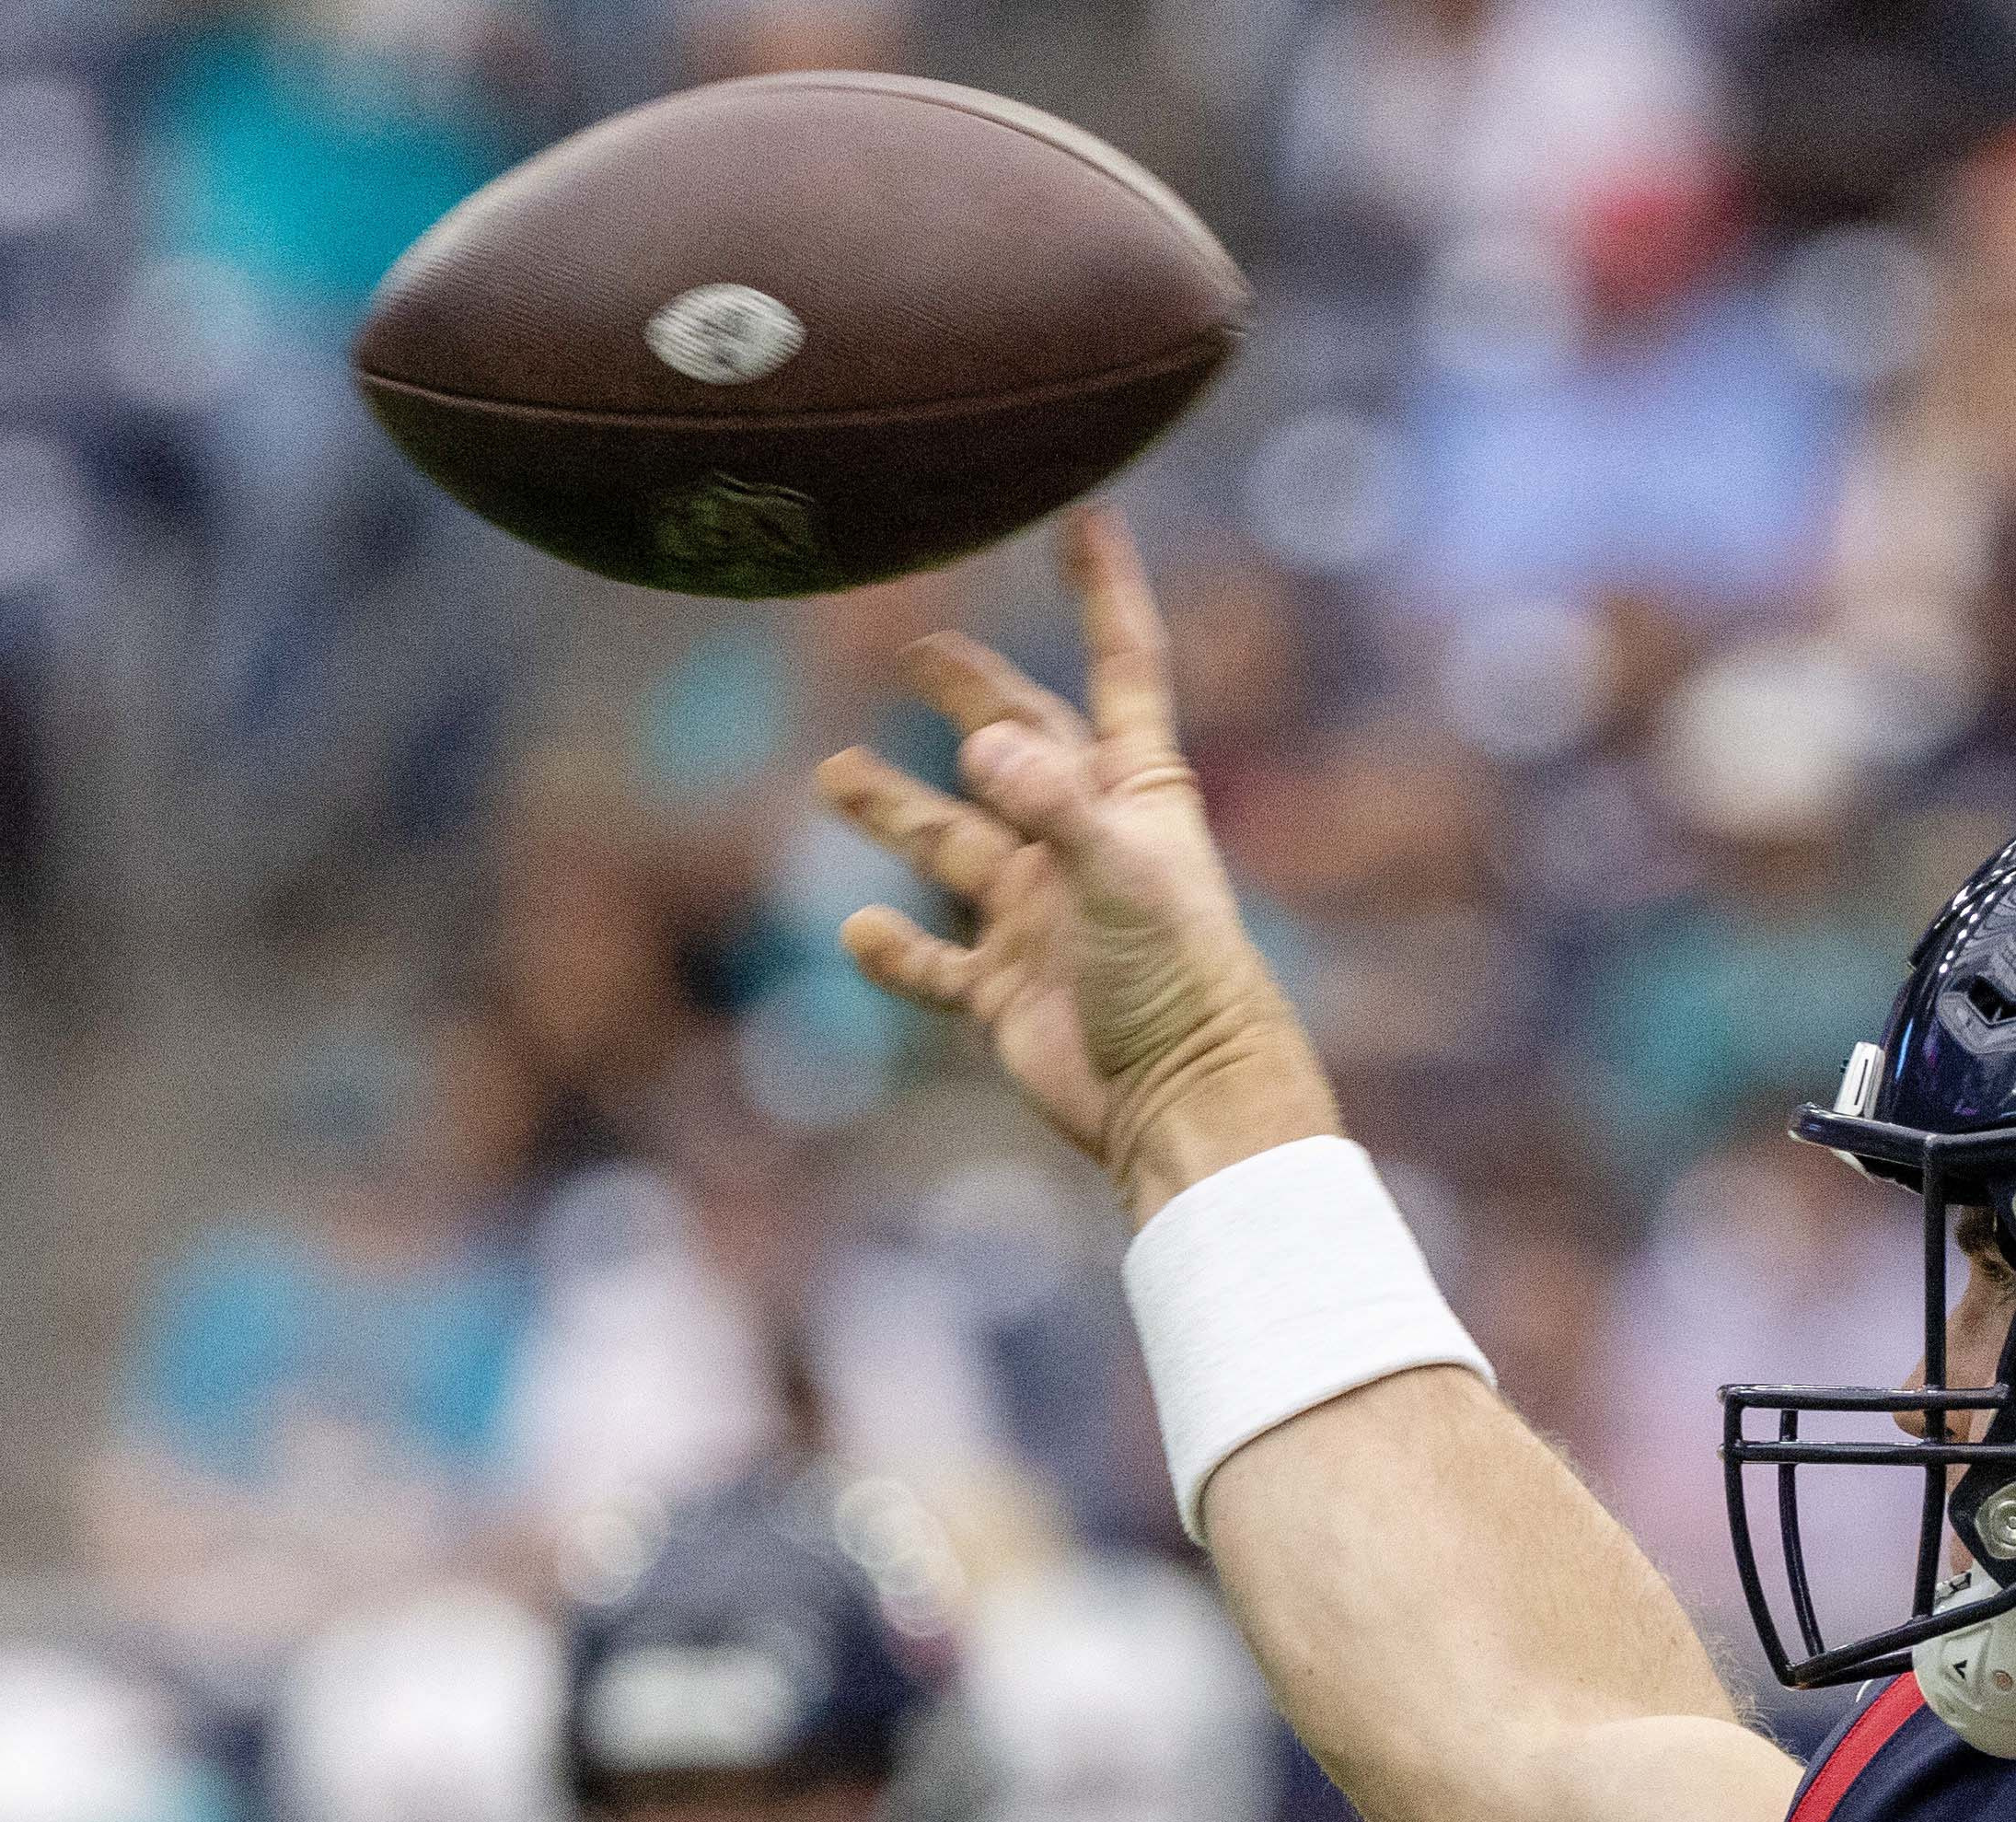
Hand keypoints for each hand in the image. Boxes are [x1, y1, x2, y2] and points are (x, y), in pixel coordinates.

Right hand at [815, 508, 1340, 1219]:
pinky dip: (896, 951)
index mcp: (1135, 796)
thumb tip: (981, 747)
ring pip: (955, 846)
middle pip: (1017, 745)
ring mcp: (1041, 919)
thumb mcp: (1121, 879)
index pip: (1120, 669)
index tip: (1082, 520)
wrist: (1184, 1106)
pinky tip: (856, 929)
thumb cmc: (1179, 984)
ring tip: (831, 772)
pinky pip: (937, 965)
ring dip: (896, 811)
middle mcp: (1083, 844)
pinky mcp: (1007, 993)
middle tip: (910, 650)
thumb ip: (1053, 807)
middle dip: (970, 694)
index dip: (1105, 593)